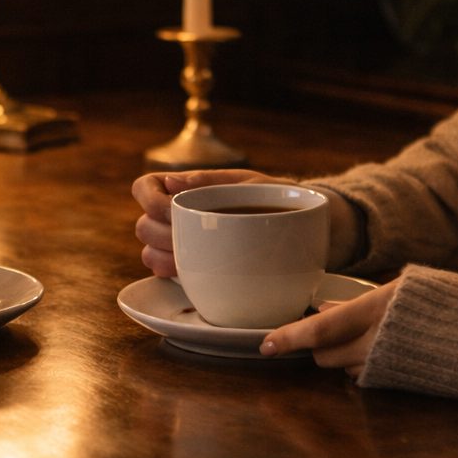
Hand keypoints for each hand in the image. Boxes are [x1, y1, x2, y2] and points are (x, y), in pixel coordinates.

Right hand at [131, 169, 363, 275]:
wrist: (313, 231)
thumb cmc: (282, 199)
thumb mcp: (254, 184)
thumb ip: (214, 182)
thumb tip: (173, 182)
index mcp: (188, 189)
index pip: (144, 187)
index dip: (148, 198)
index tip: (168, 208)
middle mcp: (178, 217)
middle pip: (144, 225)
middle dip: (159, 234)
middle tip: (185, 238)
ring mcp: (183, 245)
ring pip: (149, 253)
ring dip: (163, 257)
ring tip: (188, 259)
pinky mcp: (193, 271)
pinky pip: (166, 275)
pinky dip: (172, 275)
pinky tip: (190, 275)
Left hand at [258, 278, 399, 377]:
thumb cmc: (425, 300)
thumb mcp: (391, 290)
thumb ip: (352, 302)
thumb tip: (319, 309)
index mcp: (374, 310)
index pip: (320, 328)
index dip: (290, 337)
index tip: (266, 345)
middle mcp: (376, 343)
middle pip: (324, 356)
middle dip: (319, 347)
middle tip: (330, 333)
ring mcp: (386, 366)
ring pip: (343, 369)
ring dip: (343, 357)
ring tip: (364, 339)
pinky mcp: (394, 381)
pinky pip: (363, 377)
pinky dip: (361, 365)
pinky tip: (376, 353)